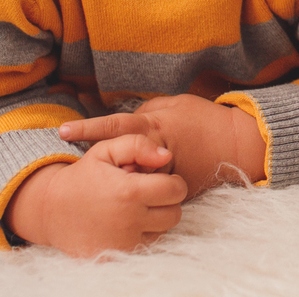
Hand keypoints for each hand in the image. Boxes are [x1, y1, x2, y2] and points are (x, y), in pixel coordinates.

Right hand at [5, 135, 186, 256]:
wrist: (50, 210)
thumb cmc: (83, 176)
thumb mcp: (106, 150)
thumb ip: (139, 145)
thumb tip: (166, 155)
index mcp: (129, 192)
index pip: (176, 189)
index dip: (171, 181)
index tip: (157, 180)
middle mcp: (128, 221)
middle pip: (174, 213)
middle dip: (166, 201)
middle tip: (147, 194)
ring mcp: (123, 243)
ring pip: (164, 231)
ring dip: (156, 219)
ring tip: (135, 207)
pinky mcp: (117, 256)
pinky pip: (147, 246)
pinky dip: (142, 235)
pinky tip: (127, 223)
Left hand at [60, 94, 266, 197]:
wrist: (237, 145)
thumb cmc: (206, 120)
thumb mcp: (177, 104)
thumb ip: (149, 110)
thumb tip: (128, 119)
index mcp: (155, 125)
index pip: (115, 125)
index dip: (87, 127)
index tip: (61, 131)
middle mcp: (154, 150)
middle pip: (117, 157)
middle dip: (94, 161)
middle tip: (67, 166)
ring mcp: (163, 173)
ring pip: (131, 177)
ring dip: (114, 179)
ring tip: (92, 185)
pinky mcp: (172, 188)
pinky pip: (148, 189)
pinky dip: (136, 189)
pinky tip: (124, 194)